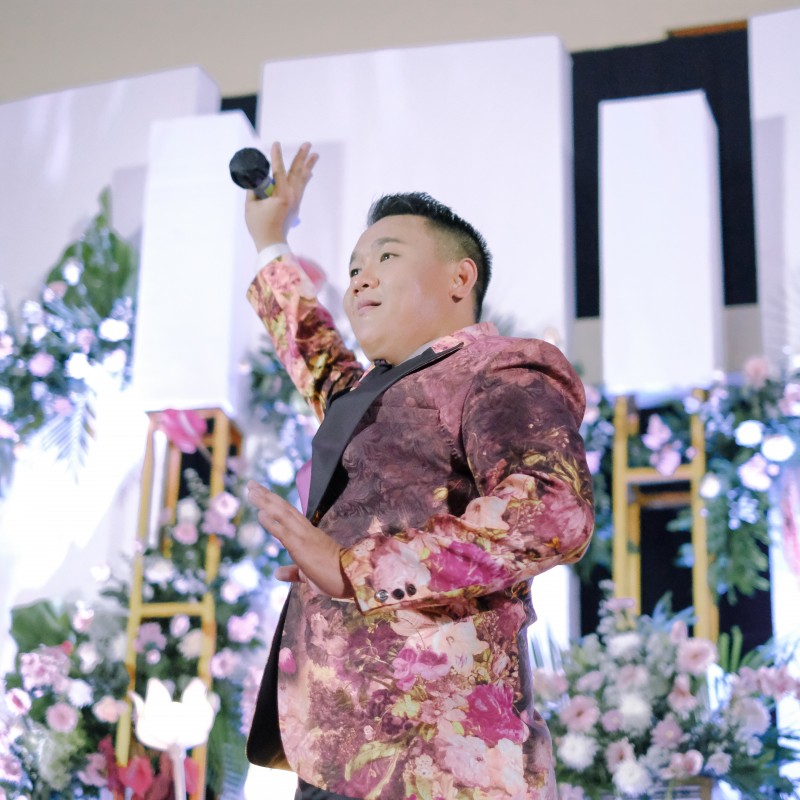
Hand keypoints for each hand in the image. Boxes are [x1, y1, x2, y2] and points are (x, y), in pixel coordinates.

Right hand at [244, 141, 318, 249]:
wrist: (272, 243)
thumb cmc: (259, 226)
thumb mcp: (250, 205)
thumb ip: (253, 190)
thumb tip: (256, 179)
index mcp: (281, 196)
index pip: (278, 171)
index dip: (277, 156)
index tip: (276, 143)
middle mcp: (292, 196)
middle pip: (297, 172)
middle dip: (302, 157)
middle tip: (308, 144)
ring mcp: (296, 201)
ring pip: (302, 179)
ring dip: (308, 165)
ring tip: (315, 154)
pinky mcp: (296, 206)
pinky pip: (301, 187)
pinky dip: (305, 178)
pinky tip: (309, 172)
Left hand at [247, 481, 350, 598]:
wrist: (353, 578)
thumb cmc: (337, 578)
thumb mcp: (310, 576)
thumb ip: (294, 572)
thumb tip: (278, 573)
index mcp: (310, 535)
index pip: (289, 516)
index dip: (275, 505)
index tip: (262, 495)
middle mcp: (307, 532)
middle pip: (284, 509)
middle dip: (267, 496)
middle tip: (251, 484)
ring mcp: (304, 537)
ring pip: (283, 514)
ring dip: (266, 501)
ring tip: (251, 489)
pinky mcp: (302, 546)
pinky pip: (283, 531)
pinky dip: (271, 521)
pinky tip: (260, 513)